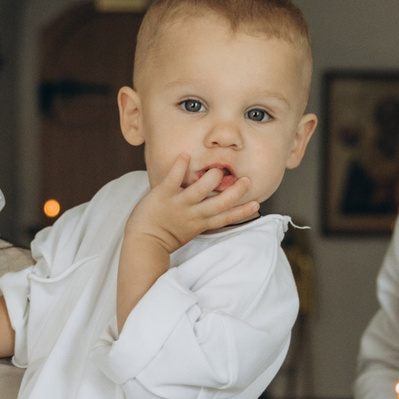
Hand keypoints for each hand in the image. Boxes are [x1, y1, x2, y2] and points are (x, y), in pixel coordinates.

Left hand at [127, 153, 260, 254]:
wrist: (142, 242)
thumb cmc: (164, 236)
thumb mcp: (189, 230)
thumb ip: (202, 218)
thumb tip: (215, 208)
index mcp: (200, 223)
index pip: (225, 218)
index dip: (241, 211)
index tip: (256, 204)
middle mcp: (193, 214)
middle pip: (219, 204)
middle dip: (234, 193)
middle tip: (246, 181)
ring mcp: (179, 204)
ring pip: (200, 190)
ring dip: (211, 179)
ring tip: (218, 170)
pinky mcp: (163, 195)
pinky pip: (173, 179)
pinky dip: (179, 167)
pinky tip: (185, 155)